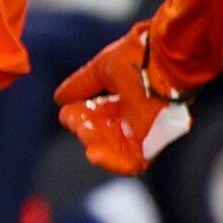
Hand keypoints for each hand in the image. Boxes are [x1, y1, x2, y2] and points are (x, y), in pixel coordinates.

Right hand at [53, 19, 192, 175]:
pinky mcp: (152, 144)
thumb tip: (59, 98)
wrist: (163, 60)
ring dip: (93, 144)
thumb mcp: (101, 69)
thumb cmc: (138, 58)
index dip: (80, 117)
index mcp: (122, 98)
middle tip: (79, 121)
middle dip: (85, 130)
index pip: (95, 117)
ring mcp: (142, 131)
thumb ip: (81, 84)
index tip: (70, 111)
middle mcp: (132, 117)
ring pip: (112, 149)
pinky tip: (93, 154)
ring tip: (85, 132)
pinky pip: (132, 164)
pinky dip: (112, 163)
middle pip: (101, 134)